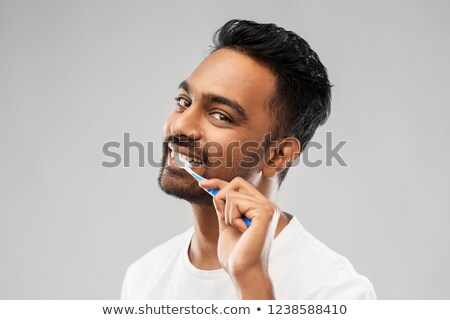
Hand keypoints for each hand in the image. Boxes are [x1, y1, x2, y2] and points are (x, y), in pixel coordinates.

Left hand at [198, 177, 280, 297]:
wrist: (243, 271)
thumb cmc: (236, 254)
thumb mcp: (227, 224)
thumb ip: (225, 207)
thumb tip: (215, 190)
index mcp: (261, 208)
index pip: (239, 185)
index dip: (219, 182)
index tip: (202, 183)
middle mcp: (268, 205)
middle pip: (236, 183)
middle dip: (221, 198)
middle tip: (225, 219)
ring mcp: (268, 207)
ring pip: (232, 193)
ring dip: (227, 214)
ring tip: (237, 230)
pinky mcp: (265, 211)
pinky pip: (236, 202)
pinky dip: (232, 218)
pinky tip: (242, 231)